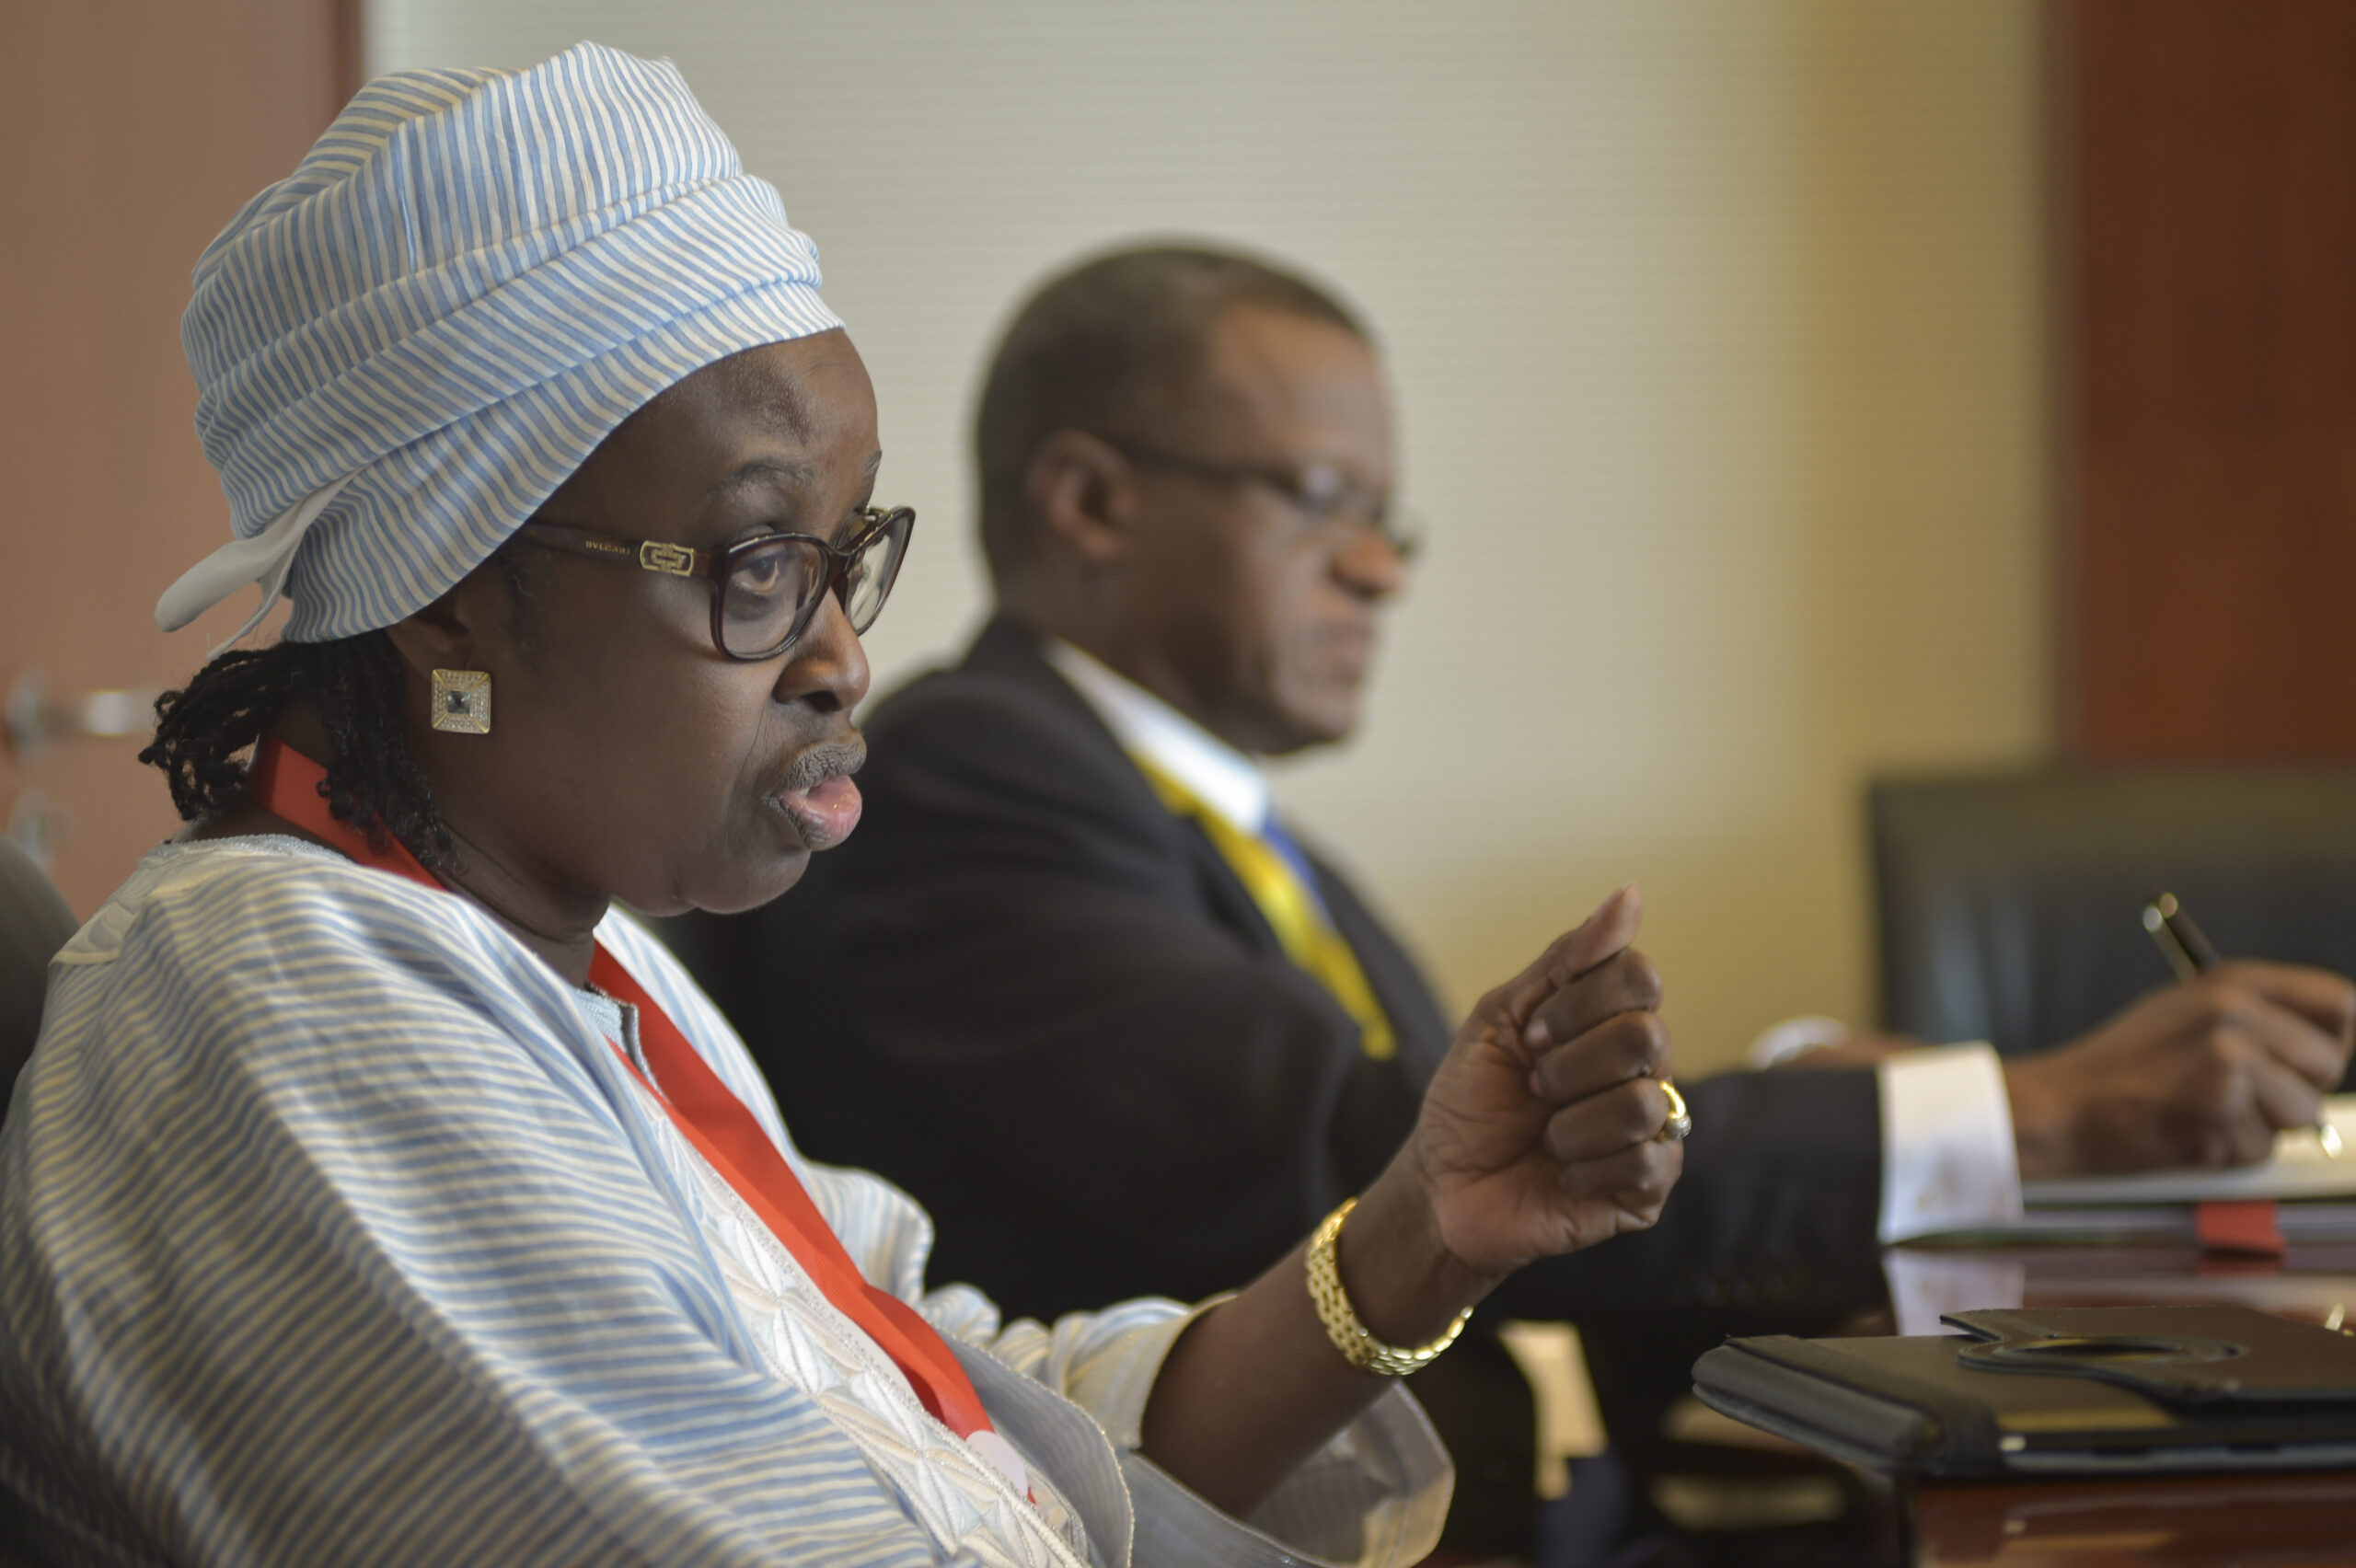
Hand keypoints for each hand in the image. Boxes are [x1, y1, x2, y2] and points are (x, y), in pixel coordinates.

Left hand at [1385, 883, 1681, 1294]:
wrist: (1440, 1187)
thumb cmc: (1470, 1102)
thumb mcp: (1500, 1017)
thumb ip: (1566, 959)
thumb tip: (1630, 892)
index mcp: (1611, 1023)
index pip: (1640, 978)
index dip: (1577, 1004)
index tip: (1529, 1035)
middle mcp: (1644, 1072)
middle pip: (1645, 1037)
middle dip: (1567, 1064)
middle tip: (1534, 1088)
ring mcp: (1651, 1132)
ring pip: (1644, 1103)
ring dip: (1569, 1122)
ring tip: (1546, 1136)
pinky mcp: (1647, 1191)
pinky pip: (1644, 1163)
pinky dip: (1585, 1167)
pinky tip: (1563, 1174)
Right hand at [2004, 961, 2355, 1178]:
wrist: (2062, 1106)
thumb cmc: (2121, 1065)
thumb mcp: (2187, 1011)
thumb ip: (2257, 1016)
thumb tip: (2333, 1040)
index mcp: (2233, 981)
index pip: (2339, 1003)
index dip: (2336, 1038)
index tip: (2311, 1062)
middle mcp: (2236, 1012)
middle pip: (2328, 1064)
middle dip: (2298, 1091)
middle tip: (2241, 1095)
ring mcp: (2229, 1058)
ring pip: (2302, 1113)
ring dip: (2264, 1127)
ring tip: (2206, 1112)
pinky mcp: (2220, 1106)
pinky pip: (2262, 1148)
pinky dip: (2231, 1152)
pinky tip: (2188, 1131)